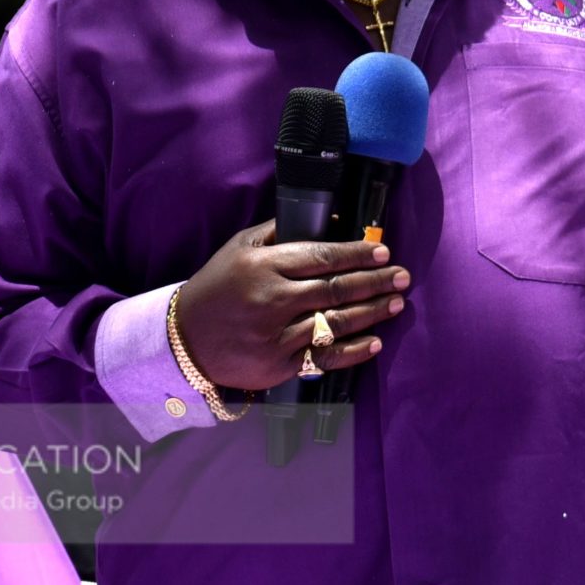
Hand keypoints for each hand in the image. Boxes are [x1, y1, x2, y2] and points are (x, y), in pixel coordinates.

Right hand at [171, 221, 410, 392]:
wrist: (183, 340)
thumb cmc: (217, 288)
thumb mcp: (239, 249)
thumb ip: (278, 232)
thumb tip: (328, 219)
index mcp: (264, 266)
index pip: (321, 257)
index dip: (356, 255)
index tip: (382, 253)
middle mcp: (272, 300)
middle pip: (336, 290)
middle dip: (375, 282)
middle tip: (401, 276)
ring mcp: (276, 336)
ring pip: (335, 323)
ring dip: (372, 313)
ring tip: (396, 303)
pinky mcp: (278, 366)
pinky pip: (324, 357)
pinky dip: (353, 351)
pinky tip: (375, 342)